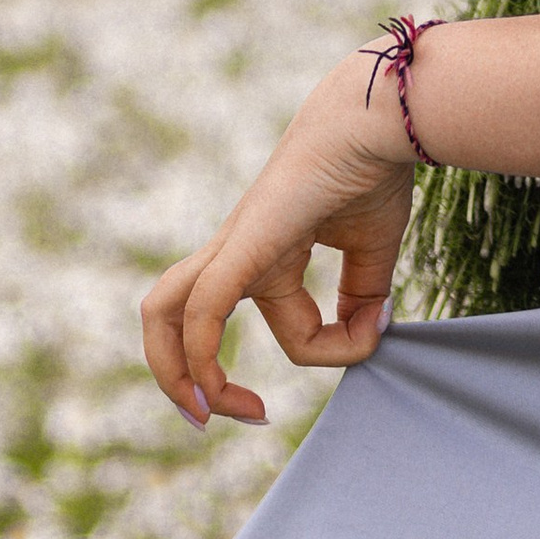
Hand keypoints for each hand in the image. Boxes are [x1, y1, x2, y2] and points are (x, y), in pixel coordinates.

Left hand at [141, 49, 417, 427]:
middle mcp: (240, 252)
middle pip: (172, 315)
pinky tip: (219, 391)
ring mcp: (234, 245)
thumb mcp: (374, 248)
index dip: (334, 346)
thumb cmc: (376, 168)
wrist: (375, 120)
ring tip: (205, 413)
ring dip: (173, 373)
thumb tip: (369, 335)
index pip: (288, 322)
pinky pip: (202, 310)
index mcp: (269, 252)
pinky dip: (200, 358)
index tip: (374, 333)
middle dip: (182, 377)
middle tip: (217, 419)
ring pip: (163, 312)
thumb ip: (364, 296)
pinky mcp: (242, 243)